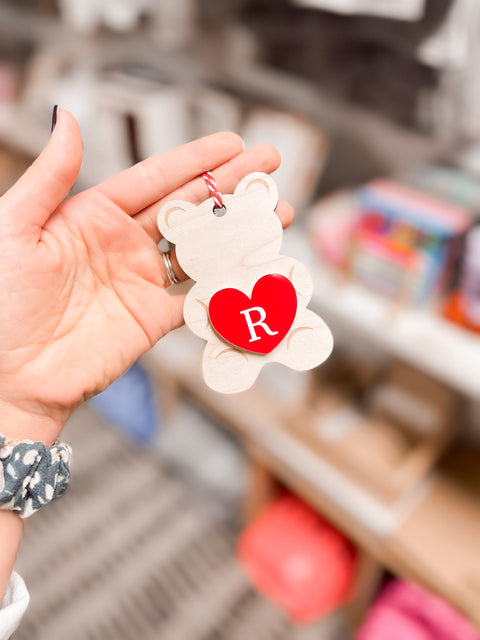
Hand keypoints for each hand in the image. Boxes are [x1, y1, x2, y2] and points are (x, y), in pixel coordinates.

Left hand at [0, 109, 292, 443]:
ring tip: (276, 212)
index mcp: (93, 215)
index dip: (196, 159)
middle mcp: (124, 244)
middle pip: (189, 207)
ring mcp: (142, 282)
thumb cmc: (0, 302)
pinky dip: (227, 286)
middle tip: (270, 165)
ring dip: (239, 231)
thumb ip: (49, 177)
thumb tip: (67, 117)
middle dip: (231, 184)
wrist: (9, 376)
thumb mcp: (14, 229)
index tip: (233, 143)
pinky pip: (198, 298)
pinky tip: (255, 269)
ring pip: (201, 248)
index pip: (155, 178)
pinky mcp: (153, 319)